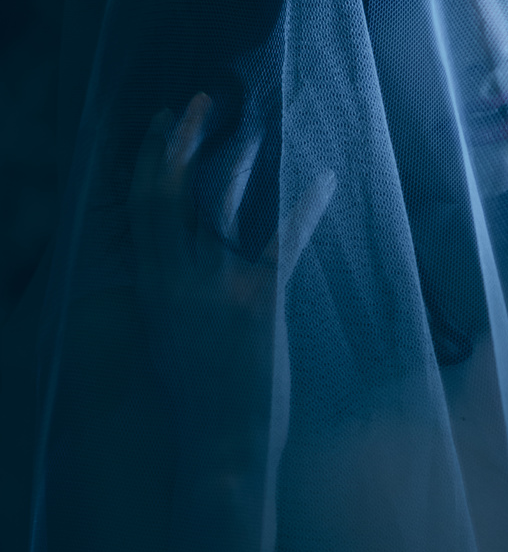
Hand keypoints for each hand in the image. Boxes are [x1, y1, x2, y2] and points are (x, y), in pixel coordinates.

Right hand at [128, 94, 334, 471]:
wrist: (220, 451)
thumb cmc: (199, 401)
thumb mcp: (170, 337)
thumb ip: (176, 292)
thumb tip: (192, 254)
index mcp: (148, 289)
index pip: (138, 210)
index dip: (147, 160)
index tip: (158, 124)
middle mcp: (174, 281)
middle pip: (165, 193)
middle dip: (177, 140)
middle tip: (195, 100)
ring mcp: (215, 289)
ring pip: (218, 205)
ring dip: (233, 158)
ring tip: (246, 120)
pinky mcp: (258, 304)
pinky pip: (283, 241)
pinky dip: (306, 205)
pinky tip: (325, 177)